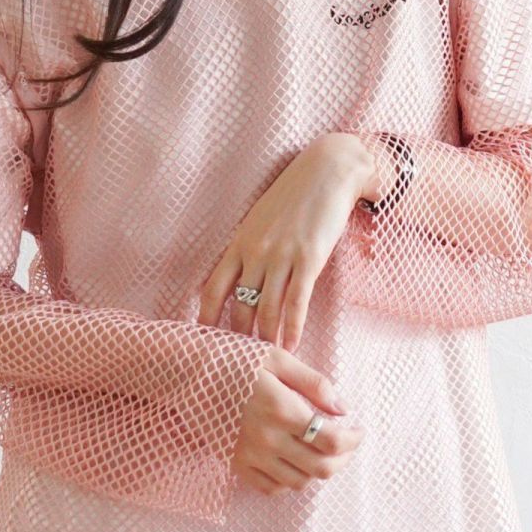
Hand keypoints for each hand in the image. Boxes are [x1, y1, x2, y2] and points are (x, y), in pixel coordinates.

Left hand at [197, 132, 377, 351]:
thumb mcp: (259, 220)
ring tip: (265, 359)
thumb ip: (247, 249)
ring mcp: (282, 256)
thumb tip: (237, 278)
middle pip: (238, 306)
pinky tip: (291, 345)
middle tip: (238, 360)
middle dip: (237, 337)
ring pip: (266, 309)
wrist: (328, 171)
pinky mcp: (309, 259)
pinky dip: (292, 328)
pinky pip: (296, 302)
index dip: (205, 318)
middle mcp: (255, 252)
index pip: (212, 289)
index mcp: (239, 243)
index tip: (203, 340)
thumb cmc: (294, 196)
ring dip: (265, 339)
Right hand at [232, 346, 365, 496]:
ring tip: (320, 451)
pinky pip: (270, 488)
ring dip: (316, 470)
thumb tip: (342, 408)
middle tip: (345, 443)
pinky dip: (288, 481)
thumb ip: (313, 383)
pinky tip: (292, 462)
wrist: (182, 372)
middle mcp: (268, 439)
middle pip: (320, 467)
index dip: (353, 440)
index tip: (358, 430)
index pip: (332, 440)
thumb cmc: (230, 358)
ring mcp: (249, 455)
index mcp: (282, 410)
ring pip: (298, 482)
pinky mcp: (234, 463)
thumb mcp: (276, 358)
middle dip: (342, 458)